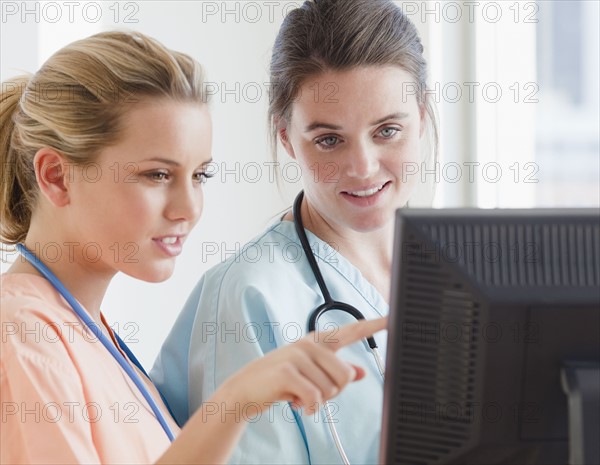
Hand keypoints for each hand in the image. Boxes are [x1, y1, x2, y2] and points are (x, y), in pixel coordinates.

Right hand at [220, 317, 386, 414]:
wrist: (245, 389)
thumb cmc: (281, 380)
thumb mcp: (310, 374)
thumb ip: (335, 372)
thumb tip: (360, 373)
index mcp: (318, 341)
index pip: (352, 331)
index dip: (374, 325)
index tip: (392, 318)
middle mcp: (310, 343)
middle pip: (345, 375)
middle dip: (333, 393)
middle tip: (312, 393)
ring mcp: (298, 355)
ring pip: (331, 389)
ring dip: (317, 401)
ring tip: (300, 395)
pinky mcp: (288, 371)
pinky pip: (315, 397)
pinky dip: (310, 407)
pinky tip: (297, 404)